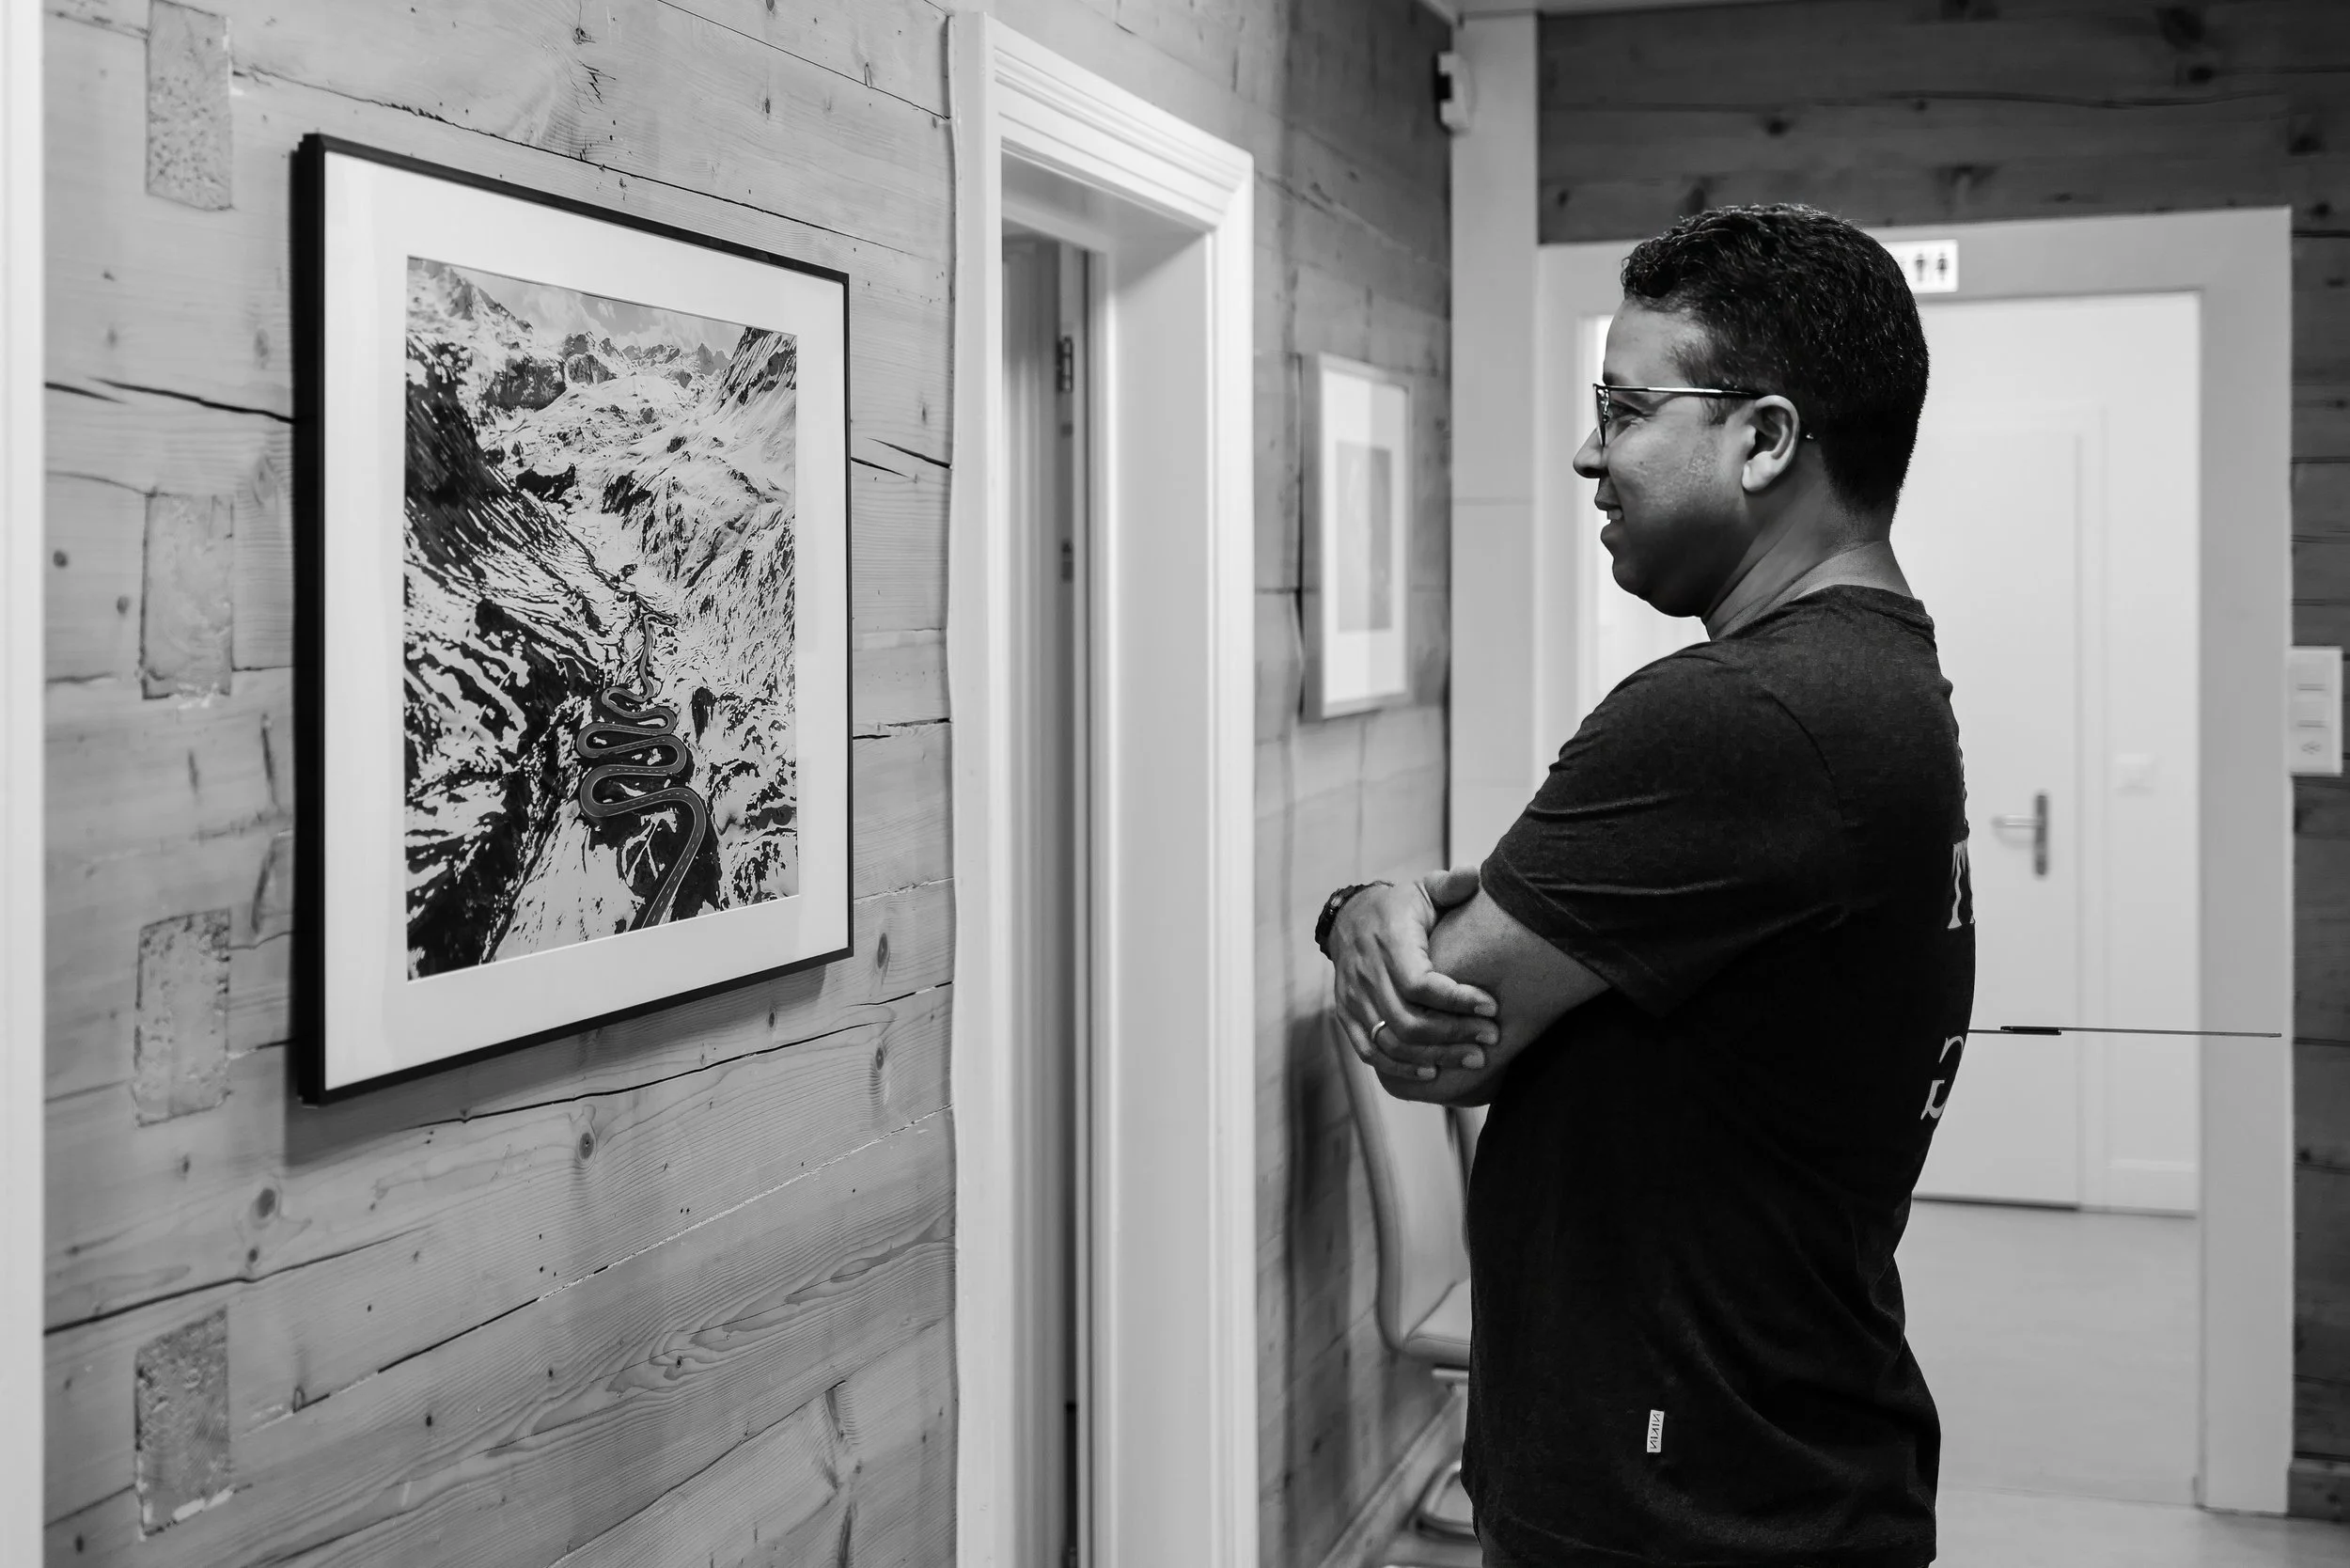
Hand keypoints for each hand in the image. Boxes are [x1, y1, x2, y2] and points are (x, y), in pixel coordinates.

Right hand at [1328, 865, 1498, 1081]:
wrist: (1349, 919)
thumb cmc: (1399, 908)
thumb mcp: (1424, 889)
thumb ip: (1450, 885)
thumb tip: (1475, 875)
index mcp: (1388, 941)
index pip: (1420, 983)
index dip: (1457, 1000)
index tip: (1491, 1007)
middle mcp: (1366, 973)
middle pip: (1409, 1020)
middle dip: (1455, 1034)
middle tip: (1490, 1039)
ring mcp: (1353, 998)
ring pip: (1393, 1041)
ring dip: (1436, 1055)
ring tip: (1473, 1058)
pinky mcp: (1347, 1016)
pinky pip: (1371, 1051)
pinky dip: (1402, 1067)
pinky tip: (1433, 1071)